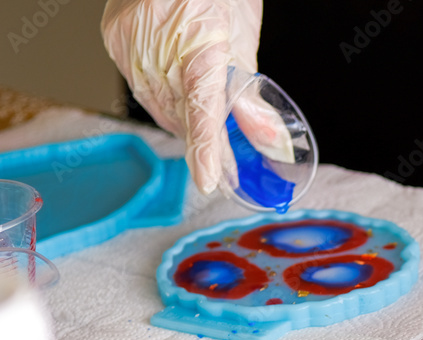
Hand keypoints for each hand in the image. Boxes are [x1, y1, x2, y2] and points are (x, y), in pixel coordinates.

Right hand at [101, 0, 262, 193]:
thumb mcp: (244, 36)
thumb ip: (251, 93)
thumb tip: (268, 139)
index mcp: (199, 48)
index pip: (202, 113)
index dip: (206, 152)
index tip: (209, 180)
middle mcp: (158, 50)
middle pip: (181, 115)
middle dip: (205, 144)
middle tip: (226, 166)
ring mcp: (131, 47)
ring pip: (159, 105)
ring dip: (184, 122)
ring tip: (207, 131)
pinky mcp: (115, 41)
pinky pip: (141, 85)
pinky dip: (163, 97)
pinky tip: (179, 97)